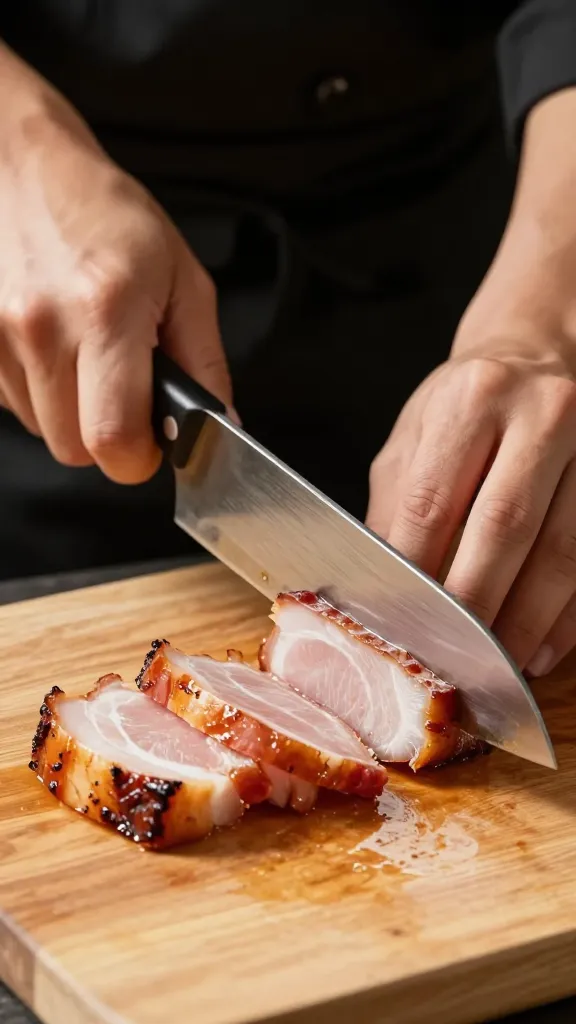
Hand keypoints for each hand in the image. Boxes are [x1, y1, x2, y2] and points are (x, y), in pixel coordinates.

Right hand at [0, 44, 230, 482]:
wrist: (22, 167)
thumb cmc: (108, 215)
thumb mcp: (183, 280)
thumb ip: (205, 363)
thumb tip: (221, 427)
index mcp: (107, 312)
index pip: (114, 442)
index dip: (139, 456)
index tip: (151, 439)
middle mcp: (43, 327)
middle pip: (75, 451)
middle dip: (107, 436)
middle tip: (122, 389)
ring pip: (44, 430)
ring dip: (72, 411)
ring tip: (85, 351)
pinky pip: (15, 404)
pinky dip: (40, 390)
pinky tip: (53, 344)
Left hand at [367, 89, 575, 677]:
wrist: (542, 353)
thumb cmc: (469, 403)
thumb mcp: (417, 435)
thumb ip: (397, 506)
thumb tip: (377, 586)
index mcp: (473, 400)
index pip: (435, 499)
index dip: (417, 570)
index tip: (401, 622)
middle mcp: (541, 416)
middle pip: (504, 528)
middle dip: (475, 605)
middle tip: (453, 661)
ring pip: (563, 551)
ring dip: (529, 620)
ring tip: (501, 665)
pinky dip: (569, 615)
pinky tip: (545, 647)